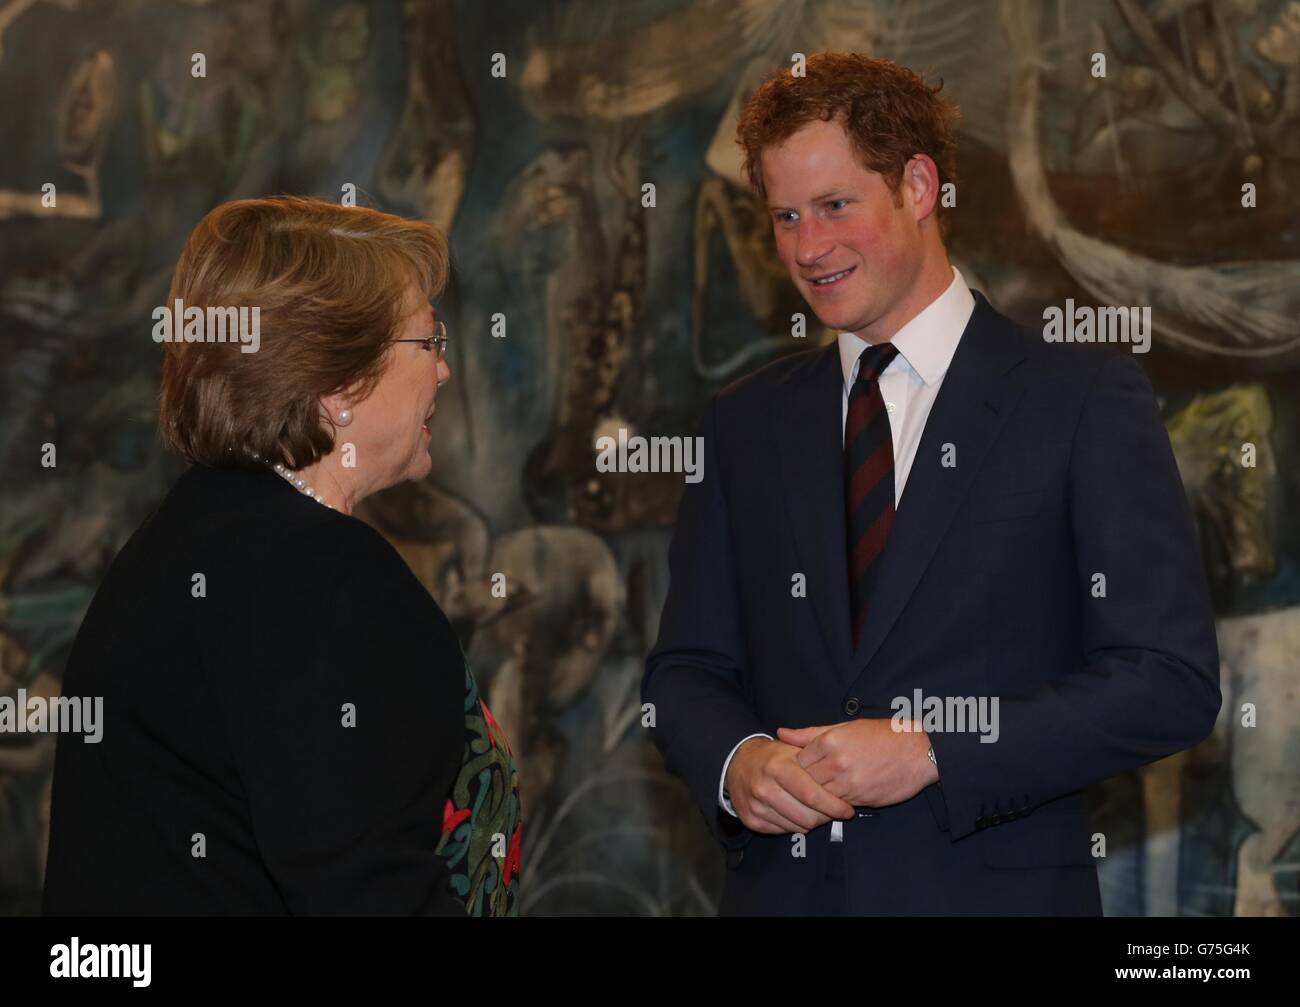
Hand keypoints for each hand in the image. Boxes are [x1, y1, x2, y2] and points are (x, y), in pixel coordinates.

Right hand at [725, 737, 855, 834]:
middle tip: (835, 813)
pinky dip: (796, 826)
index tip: (847, 809)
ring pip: (797, 827)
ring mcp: (756, 806)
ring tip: (818, 812)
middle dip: (827, 817)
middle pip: (806, 816)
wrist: (737, 764)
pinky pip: (783, 831)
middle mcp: (764, 788)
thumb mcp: (792, 748)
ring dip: (813, 822)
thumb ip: (816, 759)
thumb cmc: (772, 756)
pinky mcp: (751, 820)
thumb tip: (842, 770)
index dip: (834, 805)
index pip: (812, 795)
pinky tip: (800, 814)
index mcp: (777, 767)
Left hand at [776, 719, 937, 807]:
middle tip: (806, 784)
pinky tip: (837, 799)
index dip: (798, 767)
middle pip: (805, 781)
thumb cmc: (882, 735)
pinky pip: (837, 806)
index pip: (797, 761)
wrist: (918, 752)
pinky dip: (833, 805)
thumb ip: (810, 733)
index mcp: (830, 741)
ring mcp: (848, 783)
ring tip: (821, 793)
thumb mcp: (845, 727)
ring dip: (818, 797)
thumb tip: (780, 733)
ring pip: (819, 797)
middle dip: (804, 784)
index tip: (801, 769)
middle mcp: (836, 763)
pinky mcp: (861, 799)